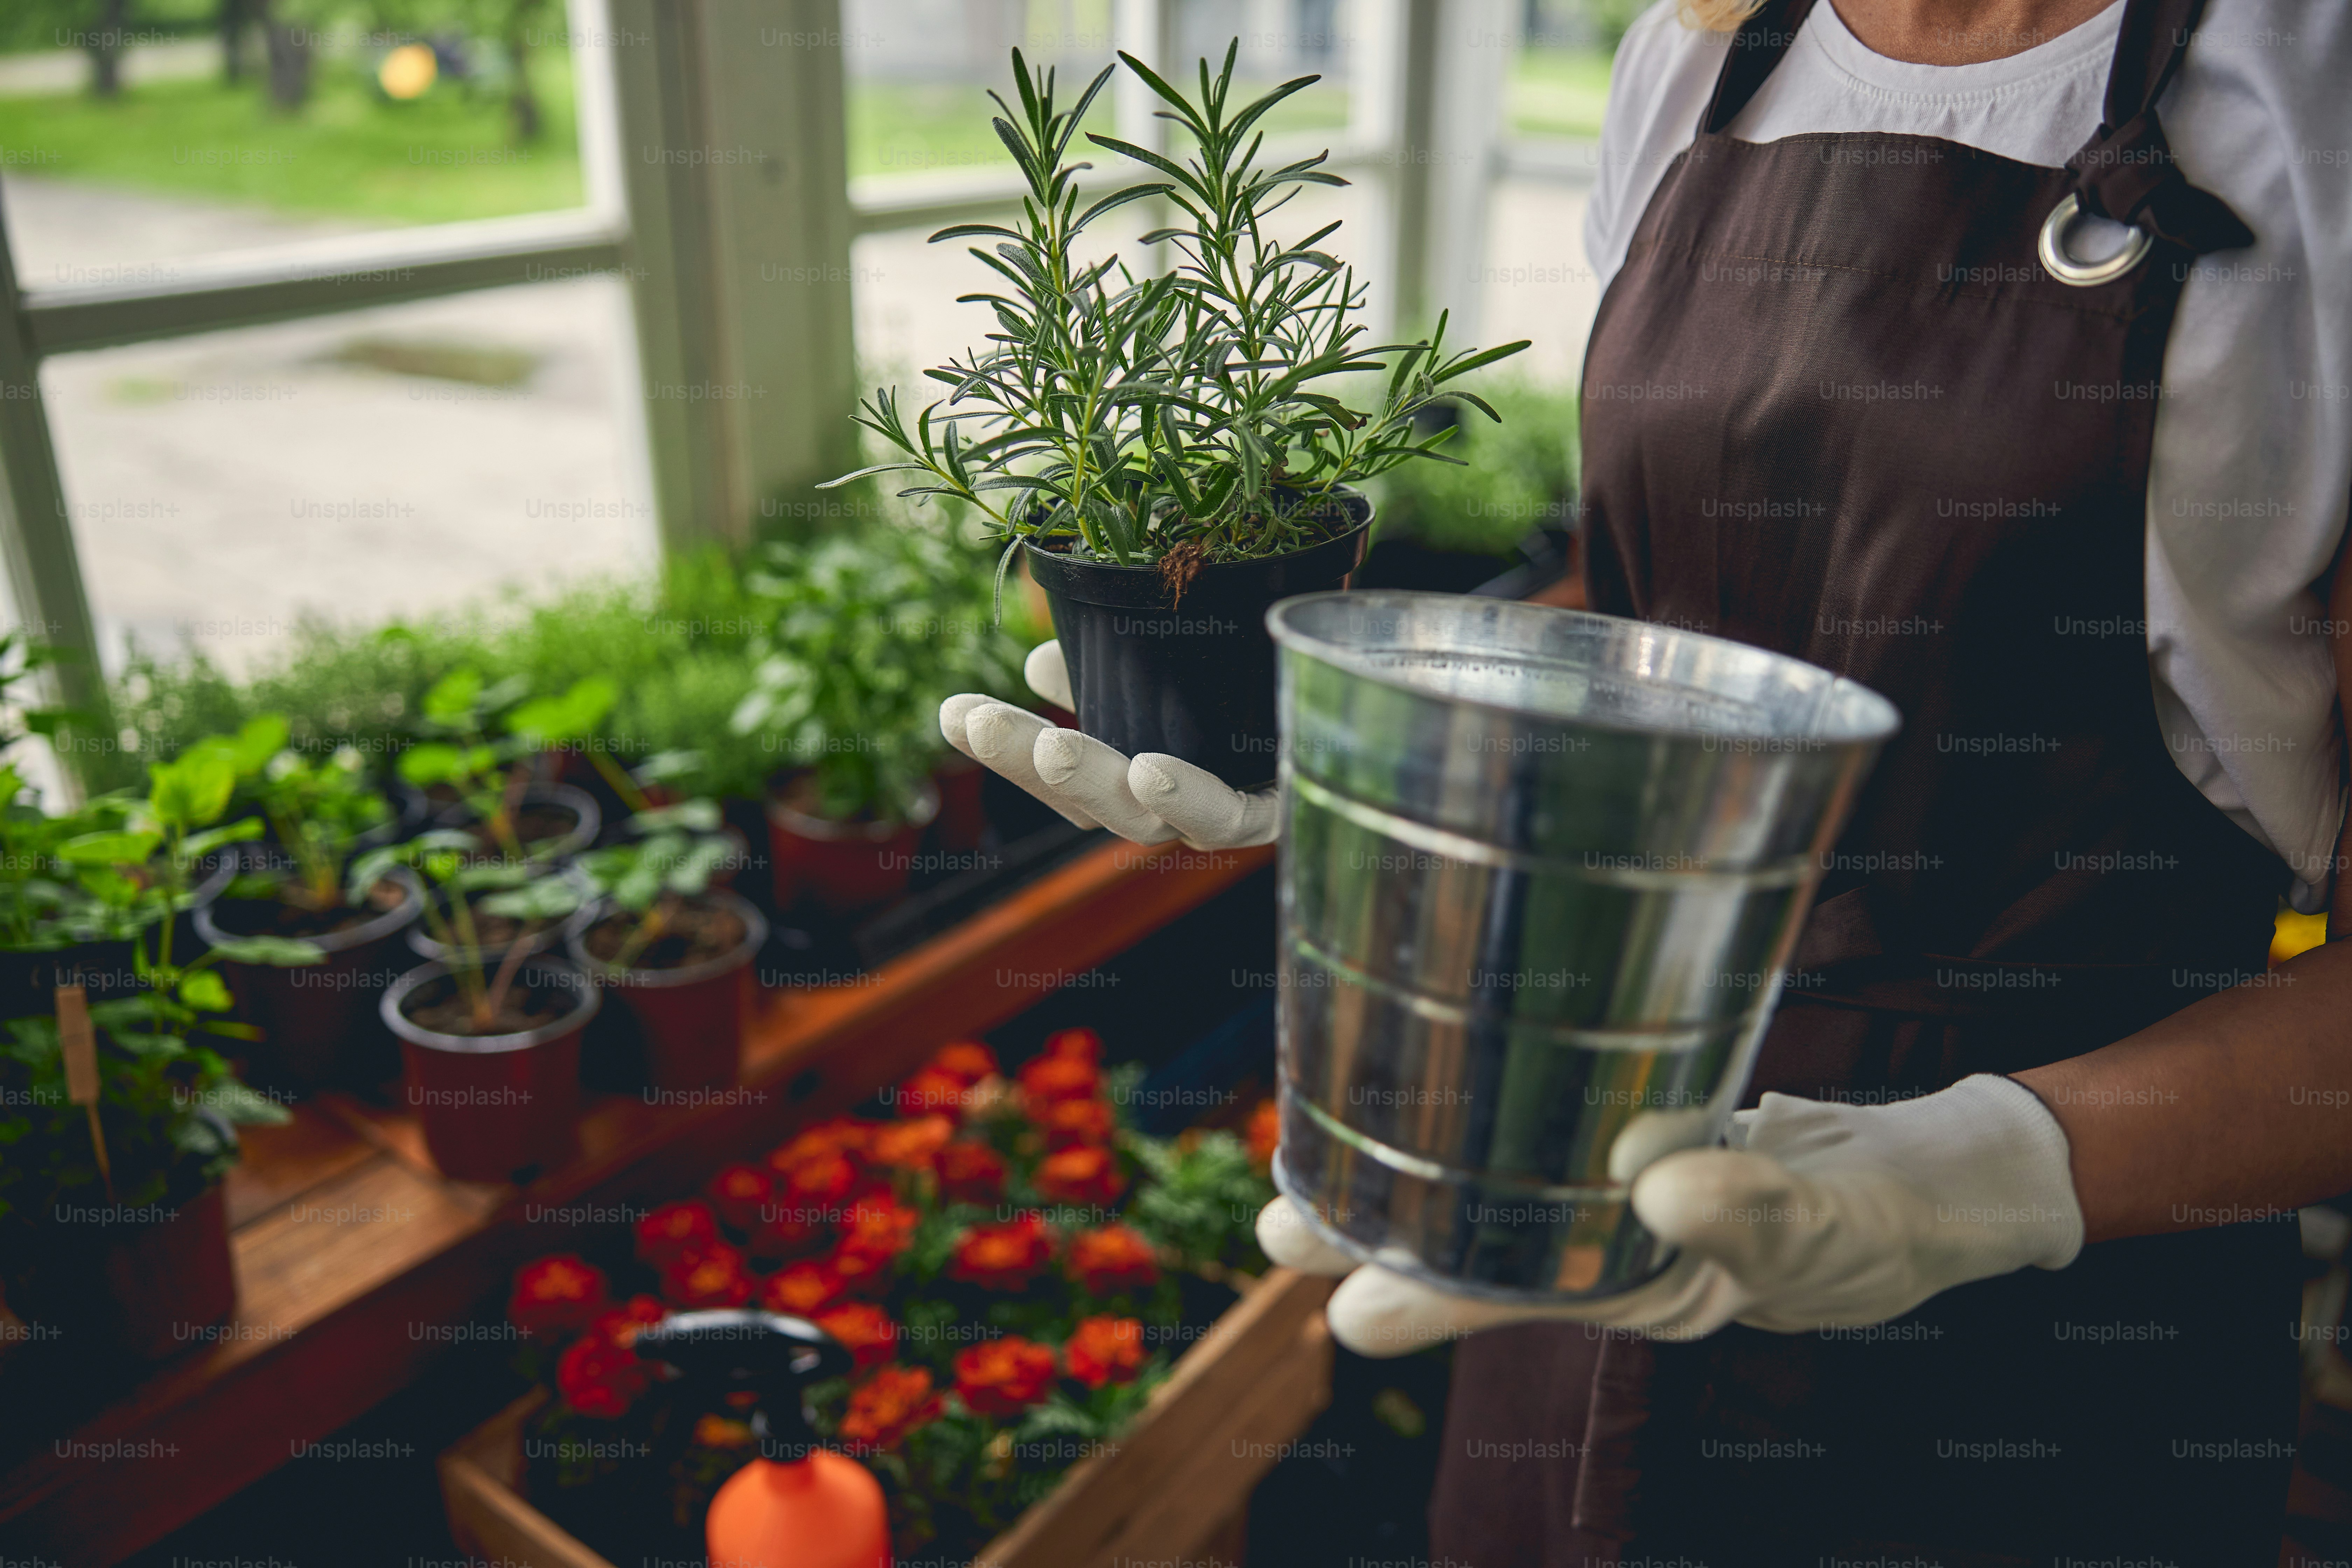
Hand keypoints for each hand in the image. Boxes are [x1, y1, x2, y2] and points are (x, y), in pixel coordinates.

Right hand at [939, 641, 1276, 849]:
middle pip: (1102, 803)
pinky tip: (1154, 769)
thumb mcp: (1203, 640)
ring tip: (1053, 743)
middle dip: (1033, 766)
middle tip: (972, 721)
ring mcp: (1249, 811)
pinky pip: (1241, 816)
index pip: (1074, 774)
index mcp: (1166, 767)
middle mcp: (1201, 801)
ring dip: (1096, 784)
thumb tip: (1043, 658)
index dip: (1009, 750)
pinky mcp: (1300, 807)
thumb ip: (1124, 659)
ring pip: (1157, 821)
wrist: (1424, 659)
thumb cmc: (1300, 648)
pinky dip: (1193, 799)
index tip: (951, 710)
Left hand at [1258, 1074, 2084, 1355]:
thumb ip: (1761, 1212)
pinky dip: (1484, 1115)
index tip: (1341, 1308)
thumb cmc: (1897, 1216)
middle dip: (1379, 1240)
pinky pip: (1548, 1129)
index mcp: (1658, 1289)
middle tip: (1272, 1223)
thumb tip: (1663, 1189)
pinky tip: (1419, 1090)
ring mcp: (1623, 1191)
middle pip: (1483, 1252)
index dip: (1433, 1300)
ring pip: (1498, 1191)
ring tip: (1301, 1167)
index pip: (1525, 1298)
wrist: (1937, 1173)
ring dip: (1407, 1178)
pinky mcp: (1637, 1128)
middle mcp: (1624, 1249)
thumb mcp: (1841, 1223)